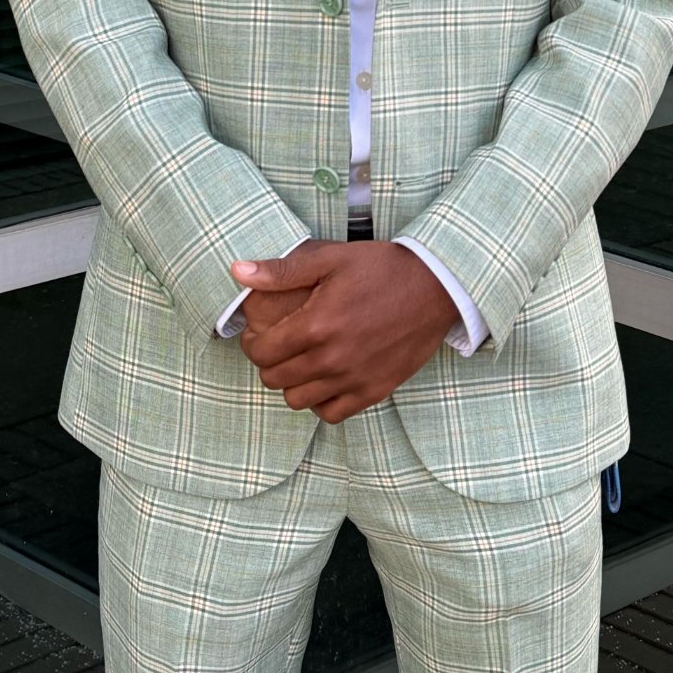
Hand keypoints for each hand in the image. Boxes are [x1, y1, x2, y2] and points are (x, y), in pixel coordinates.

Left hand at [231, 241, 456, 422]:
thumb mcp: (329, 259)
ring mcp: (354, 379)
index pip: (263, 352)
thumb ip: (281, 270)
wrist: (434, 286)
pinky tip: (325, 379)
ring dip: (291, 383)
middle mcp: (332, 359)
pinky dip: (320, 401)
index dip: (252, 344)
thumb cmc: (380, 268)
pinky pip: (331, 414)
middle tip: (277, 346)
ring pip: (298, 401)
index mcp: (317, 325)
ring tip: (299, 363)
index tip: (259, 335)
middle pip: (275, 379)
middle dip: (268, 363)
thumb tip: (238, 272)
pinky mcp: (374, 391)